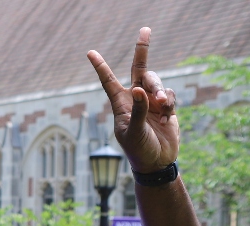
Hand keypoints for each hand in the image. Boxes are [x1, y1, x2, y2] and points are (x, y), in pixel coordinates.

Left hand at [88, 27, 178, 172]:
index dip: (100, 66)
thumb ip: (137, 111)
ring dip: (159, 87)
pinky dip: (170, 100)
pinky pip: (170, 93)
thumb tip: (138, 88)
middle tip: (145, 29)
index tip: (89, 52)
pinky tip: (166, 113)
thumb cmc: (138, 150)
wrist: (157, 162)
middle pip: (139, 68)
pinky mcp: (166, 106)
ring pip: (155, 80)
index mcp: (120, 104)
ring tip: (162, 102)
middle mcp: (134, 99)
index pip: (108, 81)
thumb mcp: (133, 132)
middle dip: (142, 48)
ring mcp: (151, 101)